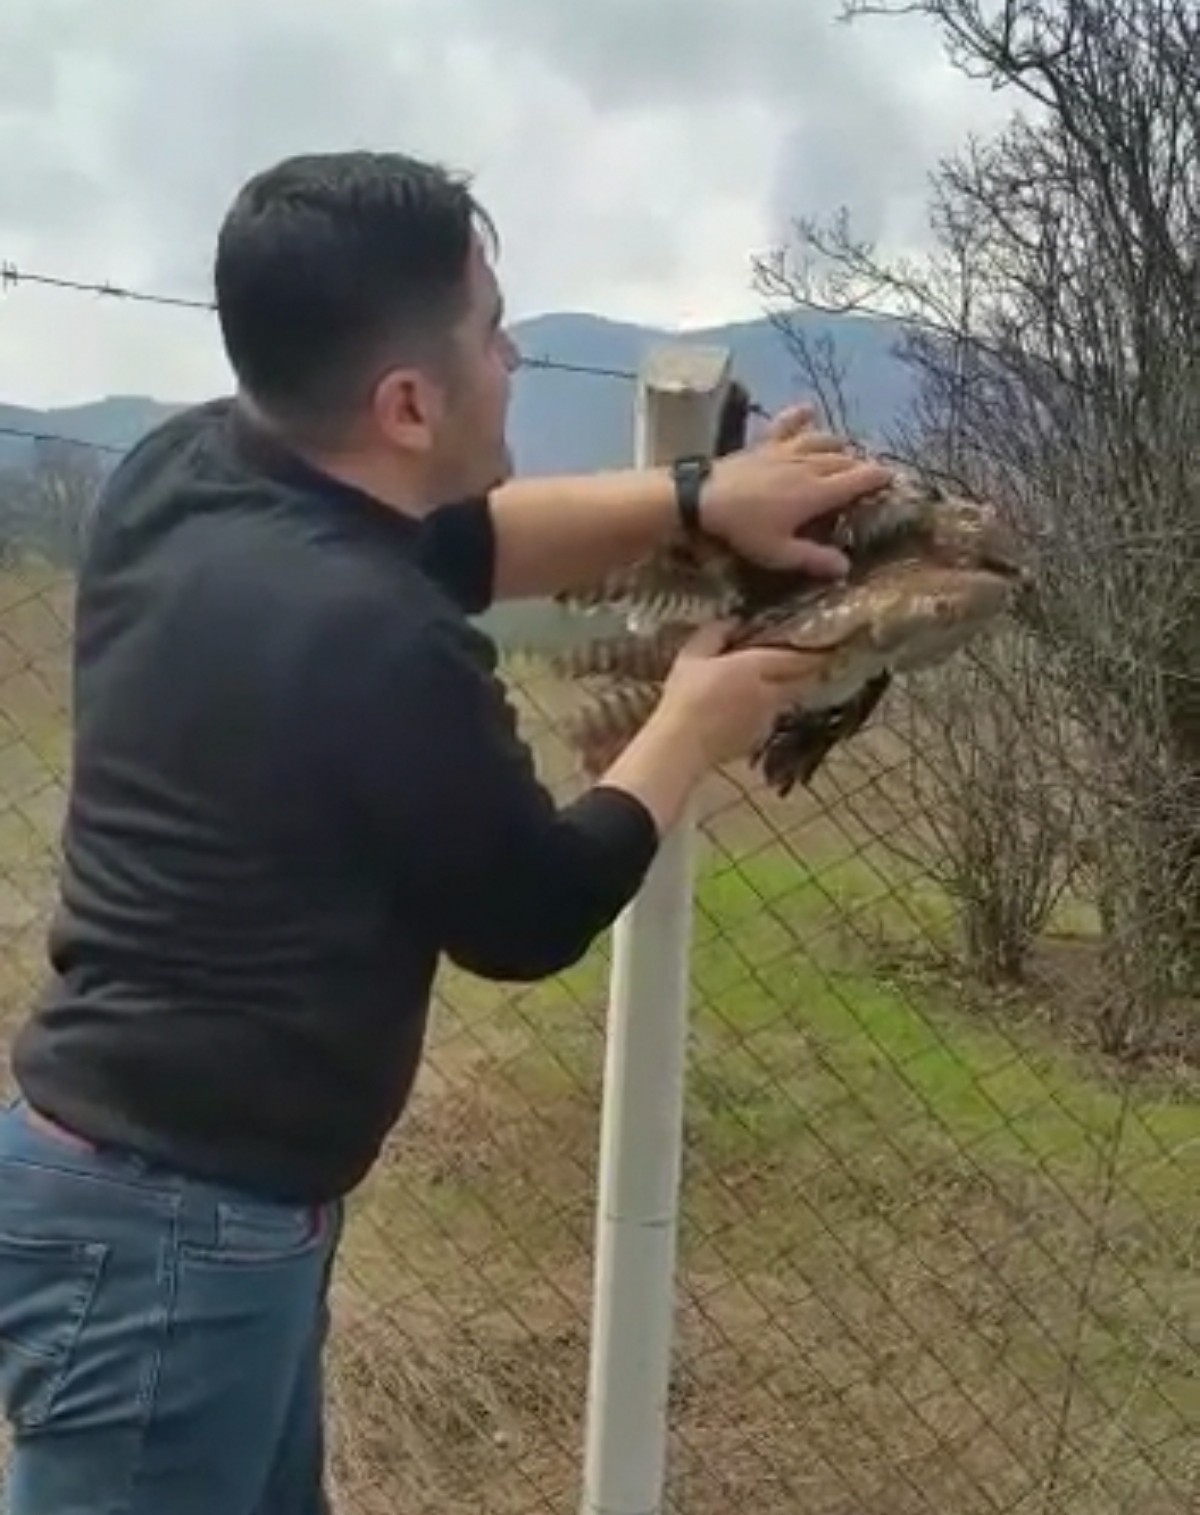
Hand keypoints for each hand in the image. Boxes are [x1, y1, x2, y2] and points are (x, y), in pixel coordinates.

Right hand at [654, 621, 823, 769]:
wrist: (681, 747)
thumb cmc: (685, 697)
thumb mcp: (692, 656)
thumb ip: (715, 634)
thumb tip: (732, 620)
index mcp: (757, 667)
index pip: (801, 658)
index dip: (818, 651)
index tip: (830, 644)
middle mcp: (772, 693)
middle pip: (804, 680)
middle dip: (812, 670)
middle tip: (814, 661)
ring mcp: (769, 719)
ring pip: (789, 700)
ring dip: (789, 691)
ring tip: (779, 684)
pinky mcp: (759, 740)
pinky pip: (771, 719)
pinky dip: (769, 712)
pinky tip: (750, 712)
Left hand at [701, 401, 892, 575]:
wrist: (705, 498)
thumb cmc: (744, 529)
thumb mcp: (779, 552)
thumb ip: (814, 559)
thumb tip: (846, 569)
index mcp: (818, 492)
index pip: (859, 479)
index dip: (879, 477)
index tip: (893, 478)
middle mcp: (809, 465)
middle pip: (844, 460)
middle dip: (861, 465)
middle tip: (869, 474)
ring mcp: (787, 450)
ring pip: (823, 441)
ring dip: (838, 446)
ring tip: (846, 452)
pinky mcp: (765, 443)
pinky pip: (787, 424)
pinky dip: (800, 416)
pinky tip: (809, 409)